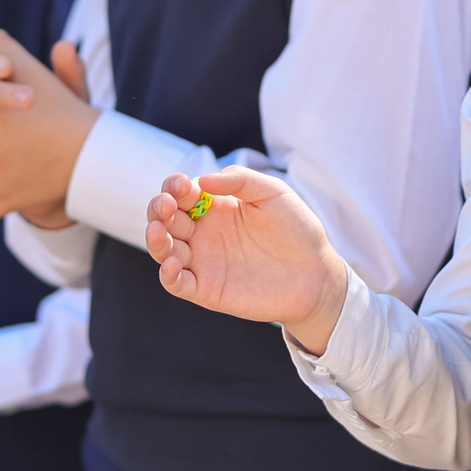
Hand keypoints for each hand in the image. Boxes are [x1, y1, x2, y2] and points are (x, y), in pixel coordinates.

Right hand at [142, 167, 346, 350]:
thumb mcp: (273, 193)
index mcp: (215, 206)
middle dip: (159, 209)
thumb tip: (202, 180)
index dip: (175, 187)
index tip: (182, 186)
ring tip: (157, 231)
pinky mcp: (207, 289)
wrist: (316, 274)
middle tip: (166, 206)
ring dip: (154, 240)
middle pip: (165, 218)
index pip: (182, 193)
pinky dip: (168, 276)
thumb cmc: (296, 230)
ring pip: (164, 249)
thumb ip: (240, 180)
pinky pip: (178, 283)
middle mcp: (203, 232)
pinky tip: (172, 265)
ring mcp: (202, 261)